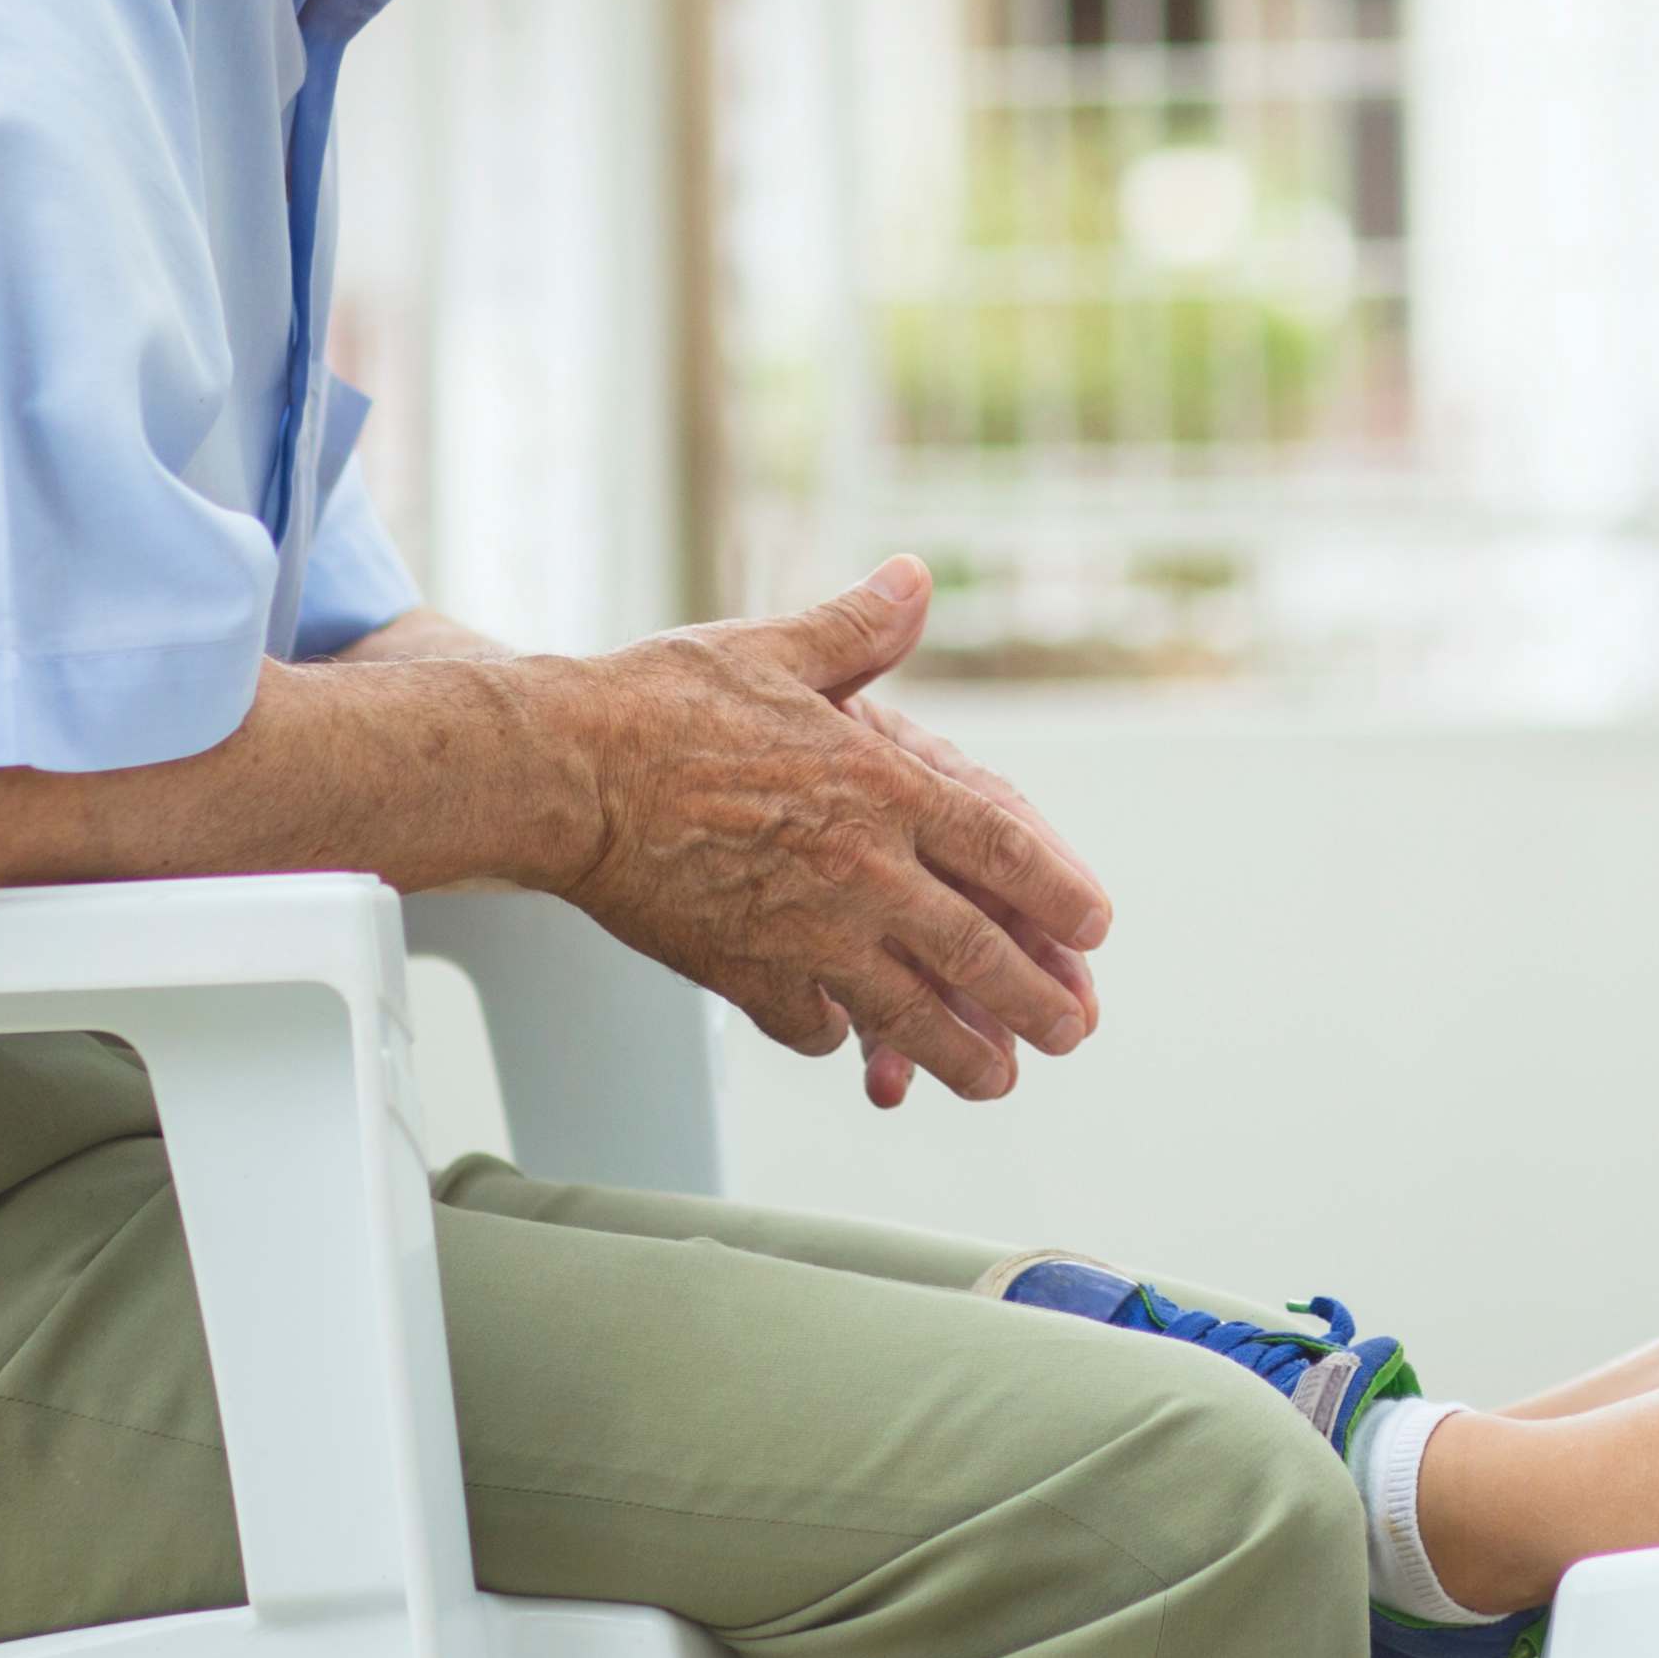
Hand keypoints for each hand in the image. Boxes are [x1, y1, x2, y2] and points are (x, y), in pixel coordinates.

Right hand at [538, 560, 1114, 1100]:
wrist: (563, 772)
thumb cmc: (662, 703)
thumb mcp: (777, 649)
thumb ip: (859, 628)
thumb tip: (914, 579)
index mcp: (884, 788)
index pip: (1005, 850)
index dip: (1060, 893)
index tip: (1095, 929)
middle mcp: (861, 869)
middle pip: (976, 951)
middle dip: (1035, 998)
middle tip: (1072, 1031)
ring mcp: (805, 932)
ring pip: (908, 1012)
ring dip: (961, 1053)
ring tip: (995, 1078)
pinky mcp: (743, 973)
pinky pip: (808, 1023)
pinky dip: (833, 1032)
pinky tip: (843, 1035)